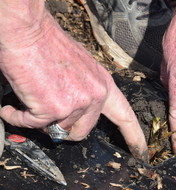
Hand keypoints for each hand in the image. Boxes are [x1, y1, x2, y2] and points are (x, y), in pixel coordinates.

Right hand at [0, 6, 147, 159]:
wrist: (28, 30)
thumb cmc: (50, 45)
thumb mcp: (80, 67)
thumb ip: (84, 90)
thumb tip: (75, 110)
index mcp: (104, 86)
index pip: (125, 116)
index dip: (133, 137)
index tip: (140, 153)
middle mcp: (95, 97)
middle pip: (81, 133)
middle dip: (63, 130)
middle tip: (48, 115)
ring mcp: (76, 104)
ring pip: (55, 129)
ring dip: (39, 118)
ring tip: (32, 95)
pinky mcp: (53, 109)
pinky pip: (31, 125)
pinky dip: (16, 116)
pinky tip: (13, 104)